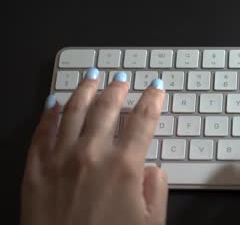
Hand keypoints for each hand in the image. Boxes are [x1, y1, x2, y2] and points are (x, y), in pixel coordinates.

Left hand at [21, 69, 167, 224]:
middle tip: (123, 78)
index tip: (157, 88)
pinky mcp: (34, 170)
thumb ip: (156, 190)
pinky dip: (49, 113)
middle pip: (107, 108)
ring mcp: (59, 160)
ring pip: (73, 111)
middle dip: (118, 89)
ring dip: (85, 90)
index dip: (153, 100)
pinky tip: (56, 101)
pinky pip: (41, 131)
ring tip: (93, 76)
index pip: (143, 121)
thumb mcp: (150, 223)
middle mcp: (91, 155)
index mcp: (124, 167)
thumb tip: (152, 168)